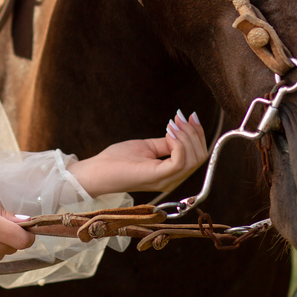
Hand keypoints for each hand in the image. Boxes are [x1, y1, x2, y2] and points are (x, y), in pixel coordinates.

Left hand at [68, 110, 208, 196]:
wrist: (97, 172)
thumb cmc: (117, 160)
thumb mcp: (147, 147)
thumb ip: (165, 143)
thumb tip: (180, 131)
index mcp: (171, 174)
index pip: (198, 157)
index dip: (198, 134)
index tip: (189, 116)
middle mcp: (173, 180)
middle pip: (200, 157)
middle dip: (194, 133)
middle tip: (180, 117)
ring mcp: (166, 180)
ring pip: (194, 160)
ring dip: (186, 136)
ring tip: (172, 124)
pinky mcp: (156, 177)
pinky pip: (179, 162)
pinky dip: (178, 144)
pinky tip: (168, 134)